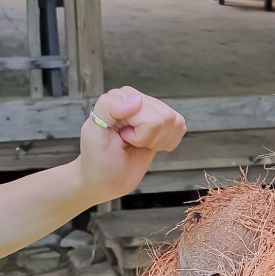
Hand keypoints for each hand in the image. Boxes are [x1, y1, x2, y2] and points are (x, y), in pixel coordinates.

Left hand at [77, 87, 186, 202]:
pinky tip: (151, 145)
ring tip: (139, 144)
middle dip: (147, 138)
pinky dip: (168, 143)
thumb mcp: (93, 134)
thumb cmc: (98, 159)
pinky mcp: (165, 122)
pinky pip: (181, 127)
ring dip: (157, 141)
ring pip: (174, 122)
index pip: (146, 114)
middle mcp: (137, 99)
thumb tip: (137, 99)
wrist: (107, 178)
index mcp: (119, 97)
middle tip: (129, 143)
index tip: (120, 138)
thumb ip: (108, 108)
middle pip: (163, 118)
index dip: (136, 134)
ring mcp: (153, 109)